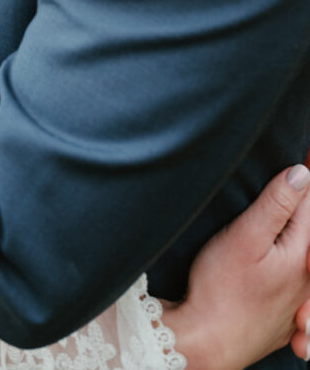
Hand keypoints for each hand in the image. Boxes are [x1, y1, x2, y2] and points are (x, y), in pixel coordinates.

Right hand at [163, 165, 309, 368]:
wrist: (205, 343)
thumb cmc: (220, 289)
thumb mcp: (245, 236)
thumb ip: (276, 204)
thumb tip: (301, 173)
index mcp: (303, 255)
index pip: (308, 203)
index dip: (298, 179)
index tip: (288, 162)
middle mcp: (307, 279)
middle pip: (307, 232)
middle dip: (296, 208)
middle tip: (286, 180)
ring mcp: (296, 302)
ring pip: (301, 258)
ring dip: (291, 236)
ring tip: (278, 217)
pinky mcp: (283, 318)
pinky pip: (294, 285)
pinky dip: (286, 265)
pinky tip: (267, 262)